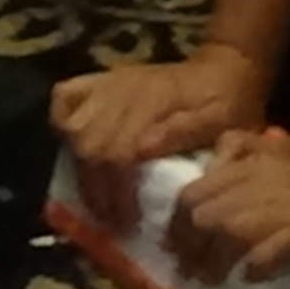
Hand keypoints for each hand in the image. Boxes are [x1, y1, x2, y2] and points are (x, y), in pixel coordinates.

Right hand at [49, 43, 265, 223]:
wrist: (226, 67)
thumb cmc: (228, 102)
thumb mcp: (223, 121)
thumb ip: (185, 132)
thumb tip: (141, 149)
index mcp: (154, 104)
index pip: (117, 155)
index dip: (116, 194)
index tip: (127, 221)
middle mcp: (124, 92)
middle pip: (88, 145)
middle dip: (95, 188)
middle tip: (111, 216)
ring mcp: (110, 84)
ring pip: (72, 126)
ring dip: (78, 164)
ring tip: (96, 191)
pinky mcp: (103, 81)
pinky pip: (66, 96)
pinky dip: (61, 119)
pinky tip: (72, 143)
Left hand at [169, 125, 289, 282]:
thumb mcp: (286, 147)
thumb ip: (248, 153)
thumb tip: (214, 166)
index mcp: (253, 158)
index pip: (193, 191)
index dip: (177, 221)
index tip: (177, 243)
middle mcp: (257, 180)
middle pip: (199, 213)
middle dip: (188, 245)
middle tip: (189, 269)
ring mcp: (279, 206)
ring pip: (225, 233)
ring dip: (213, 262)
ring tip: (212, 280)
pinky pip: (264, 253)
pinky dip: (254, 266)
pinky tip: (253, 275)